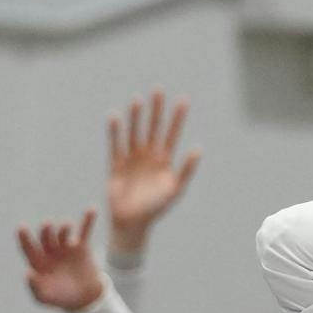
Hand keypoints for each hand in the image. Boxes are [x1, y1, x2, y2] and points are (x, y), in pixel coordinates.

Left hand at [17, 210, 103, 310]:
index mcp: (38, 261)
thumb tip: (27, 273)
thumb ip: (35, 287)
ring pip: (63, 233)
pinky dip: (87, 220)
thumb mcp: (45, 297)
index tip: (21, 227)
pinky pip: (84, 231)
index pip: (28, 248)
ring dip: (63, 228)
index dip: (24, 238)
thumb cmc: (60, 298)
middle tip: (47, 226)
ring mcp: (66, 247)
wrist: (84, 298)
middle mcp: (50, 251)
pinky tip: (91, 209)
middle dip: (46, 231)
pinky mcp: (81, 247)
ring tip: (66, 226)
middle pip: (45, 237)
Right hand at [106, 89, 199, 250]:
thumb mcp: (175, 189)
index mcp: (164, 161)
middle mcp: (148, 155)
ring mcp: (132, 158)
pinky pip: (115, 144)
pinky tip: (114, 116)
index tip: (183, 99)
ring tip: (137, 100)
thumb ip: (186, 169)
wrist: (133, 222)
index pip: (172, 134)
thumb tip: (198, 148)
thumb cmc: (156, 208)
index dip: (178, 117)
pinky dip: (114, 131)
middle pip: (153, 128)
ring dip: (135, 117)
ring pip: (134, 133)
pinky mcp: (116, 164)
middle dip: (156, 110)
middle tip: (158, 90)